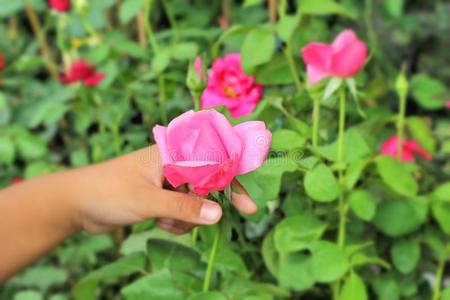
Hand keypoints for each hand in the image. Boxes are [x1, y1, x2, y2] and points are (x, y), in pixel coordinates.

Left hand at [73, 145, 257, 233]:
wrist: (76, 204)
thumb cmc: (108, 191)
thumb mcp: (147, 201)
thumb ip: (183, 208)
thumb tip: (218, 215)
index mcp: (172, 153)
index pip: (212, 162)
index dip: (233, 181)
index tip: (249, 205)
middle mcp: (173, 165)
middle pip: (208, 184)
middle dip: (210, 204)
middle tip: (233, 216)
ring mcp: (167, 183)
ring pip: (195, 203)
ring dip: (186, 217)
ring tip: (163, 221)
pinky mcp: (161, 198)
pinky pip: (181, 212)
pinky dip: (175, 222)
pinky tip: (156, 223)